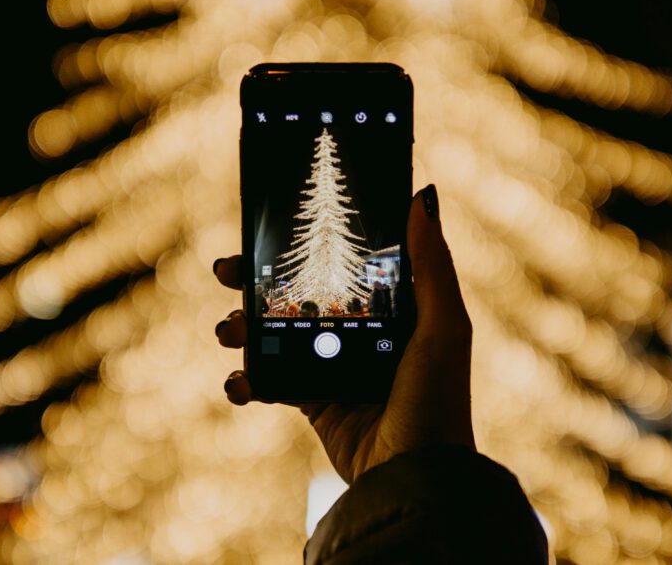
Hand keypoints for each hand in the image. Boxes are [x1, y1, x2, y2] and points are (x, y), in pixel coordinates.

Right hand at [214, 185, 474, 482]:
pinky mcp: (313, 401)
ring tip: (229, 330)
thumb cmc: (438, 398)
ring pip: (275, 334)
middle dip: (257, 283)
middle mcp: (360, 332)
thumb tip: (423, 195)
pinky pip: (269, 381)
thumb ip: (431, 264)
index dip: (306, 246)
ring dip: (243, 328)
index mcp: (392, 309)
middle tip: (228, 272)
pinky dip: (245, 380)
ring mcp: (333, 366)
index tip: (271, 228)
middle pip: (299, 294)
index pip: (342, 264)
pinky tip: (239, 381)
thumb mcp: (443, 325)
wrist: (413, 475)